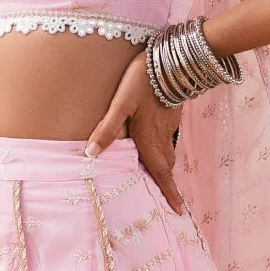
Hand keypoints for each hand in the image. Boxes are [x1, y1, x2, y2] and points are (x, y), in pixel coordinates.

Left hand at [86, 52, 184, 213]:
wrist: (171, 59)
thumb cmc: (143, 81)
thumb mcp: (121, 103)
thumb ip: (107, 128)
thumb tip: (90, 154)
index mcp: (150, 140)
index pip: (161, 173)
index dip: (170, 193)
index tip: (179, 210)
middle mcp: (162, 136)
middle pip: (165, 166)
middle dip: (166, 182)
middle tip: (168, 197)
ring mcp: (169, 125)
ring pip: (168, 151)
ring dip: (165, 165)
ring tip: (160, 173)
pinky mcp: (172, 113)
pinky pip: (169, 137)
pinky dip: (164, 146)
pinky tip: (156, 140)